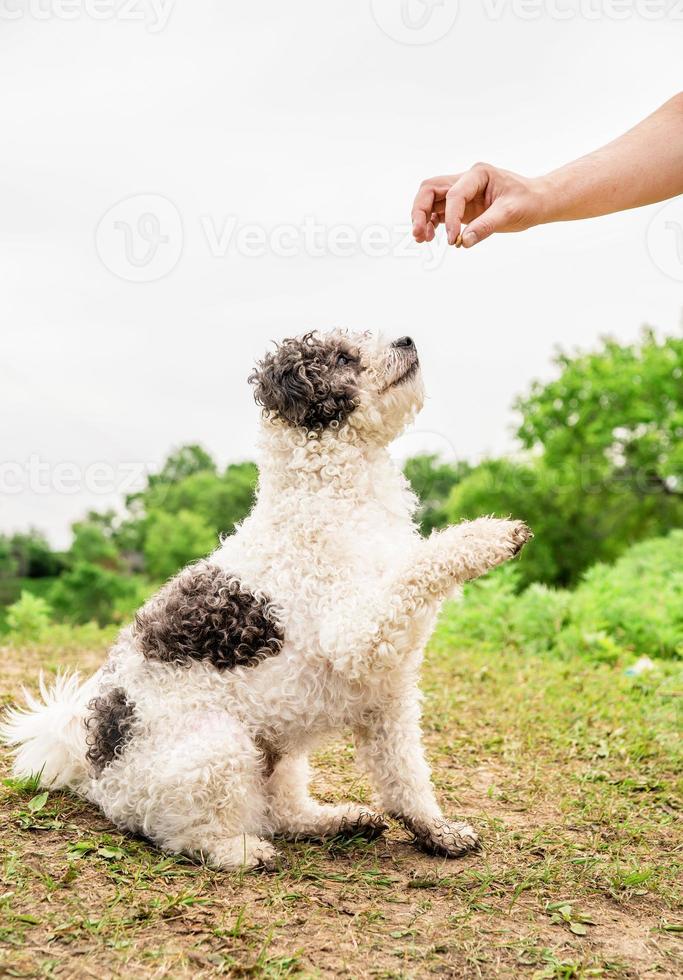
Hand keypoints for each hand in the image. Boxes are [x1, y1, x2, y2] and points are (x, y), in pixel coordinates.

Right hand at [411, 164, 547, 247]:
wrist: (536, 202)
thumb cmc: (528, 201)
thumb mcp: (510, 213)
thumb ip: (486, 226)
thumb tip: (463, 241)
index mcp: (478, 174)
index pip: (455, 194)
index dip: (450, 217)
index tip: (452, 238)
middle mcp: (466, 180)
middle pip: (430, 189)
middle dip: (420, 210)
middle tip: (419, 233)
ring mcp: (462, 193)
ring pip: (430, 200)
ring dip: (422, 217)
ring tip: (422, 238)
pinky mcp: (461, 206)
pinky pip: (438, 211)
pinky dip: (431, 223)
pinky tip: (431, 237)